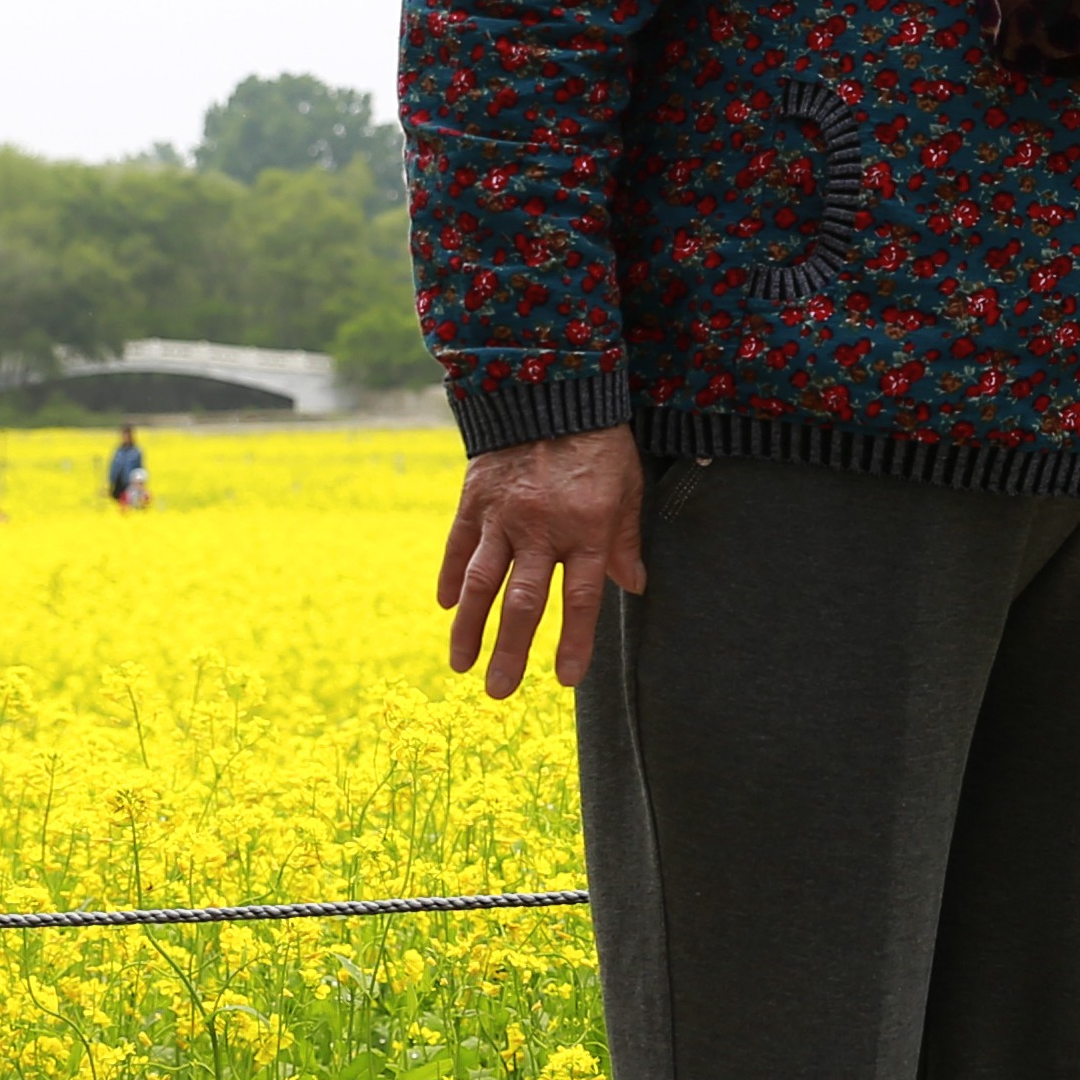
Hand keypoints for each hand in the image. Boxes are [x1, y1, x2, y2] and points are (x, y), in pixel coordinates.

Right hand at [438, 428, 645, 698]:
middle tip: (499, 692)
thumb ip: (624, 540)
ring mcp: (502, 515)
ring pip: (481, 582)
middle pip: (523, 602)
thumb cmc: (599, 442)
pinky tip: (444, 606)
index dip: (574, 641)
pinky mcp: (474, 499)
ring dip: (469, 628)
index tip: (565, 679)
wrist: (550, 387)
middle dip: (510, 651)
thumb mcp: (627, 488)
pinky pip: (456, 545)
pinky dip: (448, 576)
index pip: (580, 599)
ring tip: (461, 665)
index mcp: (586, 529)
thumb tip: (635, 587)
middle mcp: (541, 528)